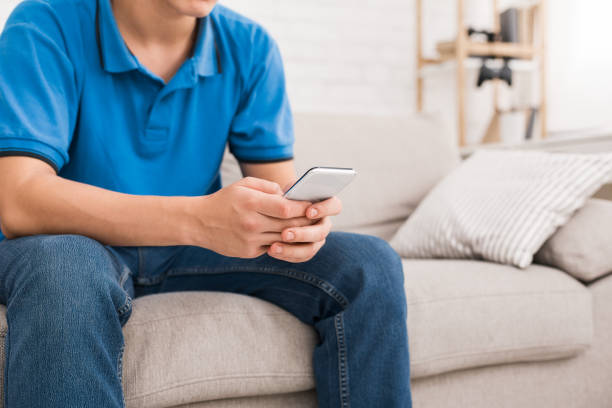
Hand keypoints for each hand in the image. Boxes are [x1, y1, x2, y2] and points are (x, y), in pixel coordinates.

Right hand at [194, 177, 313, 257]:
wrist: (199, 222)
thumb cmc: (224, 200)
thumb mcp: (244, 185)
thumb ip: (268, 187)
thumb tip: (289, 195)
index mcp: (251, 203)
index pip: (287, 208)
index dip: (303, 207)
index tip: (312, 204)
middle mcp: (251, 223)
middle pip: (289, 226)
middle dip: (305, 221)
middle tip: (316, 217)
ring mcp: (250, 240)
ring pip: (283, 239)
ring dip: (296, 234)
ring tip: (306, 226)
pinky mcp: (248, 252)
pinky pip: (272, 247)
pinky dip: (281, 242)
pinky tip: (287, 236)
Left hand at [267, 196, 342, 262]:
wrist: (279, 209)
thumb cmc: (287, 196)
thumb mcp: (290, 190)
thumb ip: (294, 192)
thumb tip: (288, 198)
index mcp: (326, 205)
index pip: (334, 206)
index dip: (323, 209)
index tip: (308, 212)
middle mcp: (324, 224)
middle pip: (321, 232)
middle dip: (302, 234)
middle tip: (285, 234)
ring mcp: (317, 239)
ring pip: (310, 249)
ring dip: (291, 249)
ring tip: (273, 247)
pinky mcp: (307, 250)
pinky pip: (299, 257)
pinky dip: (285, 255)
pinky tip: (271, 250)